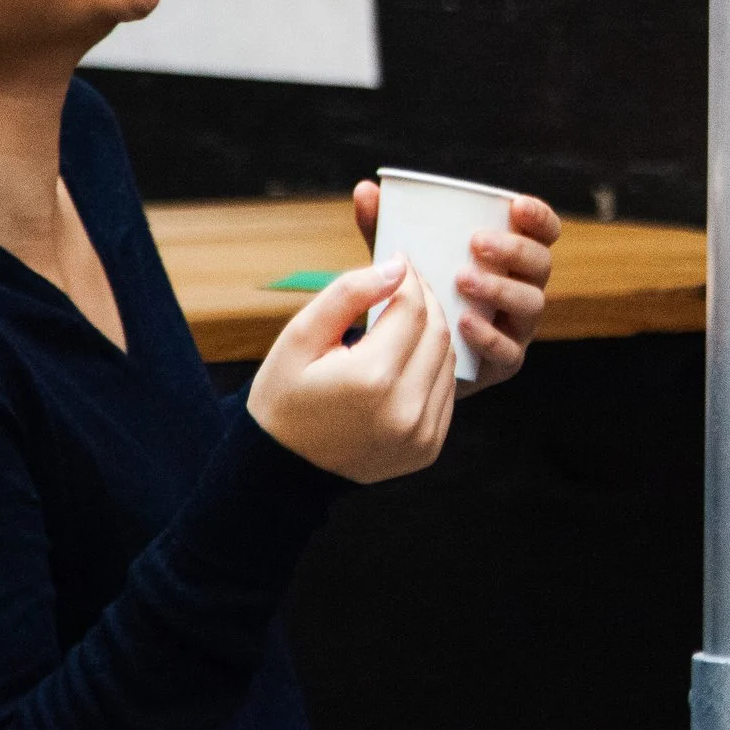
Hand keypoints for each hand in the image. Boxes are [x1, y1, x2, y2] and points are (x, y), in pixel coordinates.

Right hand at [248, 256, 456, 483]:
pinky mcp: (427, 449)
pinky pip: (445, 393)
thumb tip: (396, 267)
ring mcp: (420, 435)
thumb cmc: (284, 395)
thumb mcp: (300, 337)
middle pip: (438, 333)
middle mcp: (404, 410)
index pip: (413, 309)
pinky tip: (407, 357)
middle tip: (405, 283)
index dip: (409, 278)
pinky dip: (433, 367)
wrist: (282, 468)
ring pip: (447, 361)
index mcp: (371, 379)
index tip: (398, 261)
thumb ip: (349, 294)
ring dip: (432, 333)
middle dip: (426, 300)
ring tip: (404, 318)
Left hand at [353, 181, 560, 394]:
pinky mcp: (506, 361)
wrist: (410, 359)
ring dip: (500, 288)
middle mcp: (522, 288)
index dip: (539, 217)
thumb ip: (387, 228)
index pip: (543, 233)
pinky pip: (509, 349)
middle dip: (514, 250)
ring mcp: (518, 326)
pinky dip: (489, 334)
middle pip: (540, 264)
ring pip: (531, 303)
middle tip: (477, 243)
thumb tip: (365, 189)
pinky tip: (464, 322)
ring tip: (463, 280)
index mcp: (511, 258)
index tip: (517, 205)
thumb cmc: (417, 295)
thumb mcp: (403, 260)